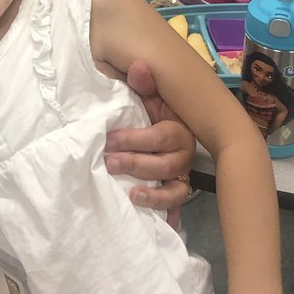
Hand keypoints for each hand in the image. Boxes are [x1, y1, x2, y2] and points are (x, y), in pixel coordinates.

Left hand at [104, 60, 194, 214]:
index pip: (160, 137)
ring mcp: (181, 176)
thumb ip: (143, 84)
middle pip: (165, 165)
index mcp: (178, 129)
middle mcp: (184, 154)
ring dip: (155, 195)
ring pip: (175, 190)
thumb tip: (138, 67)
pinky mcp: (176, 192)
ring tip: (132, 195)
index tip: (109, 139)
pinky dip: (169, 216)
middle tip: (109, 163)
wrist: (165, 125)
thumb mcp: (148, 96)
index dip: (135, 139)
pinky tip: (162, 225)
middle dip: (136, 164)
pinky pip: (176, 207)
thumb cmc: (152, 112)